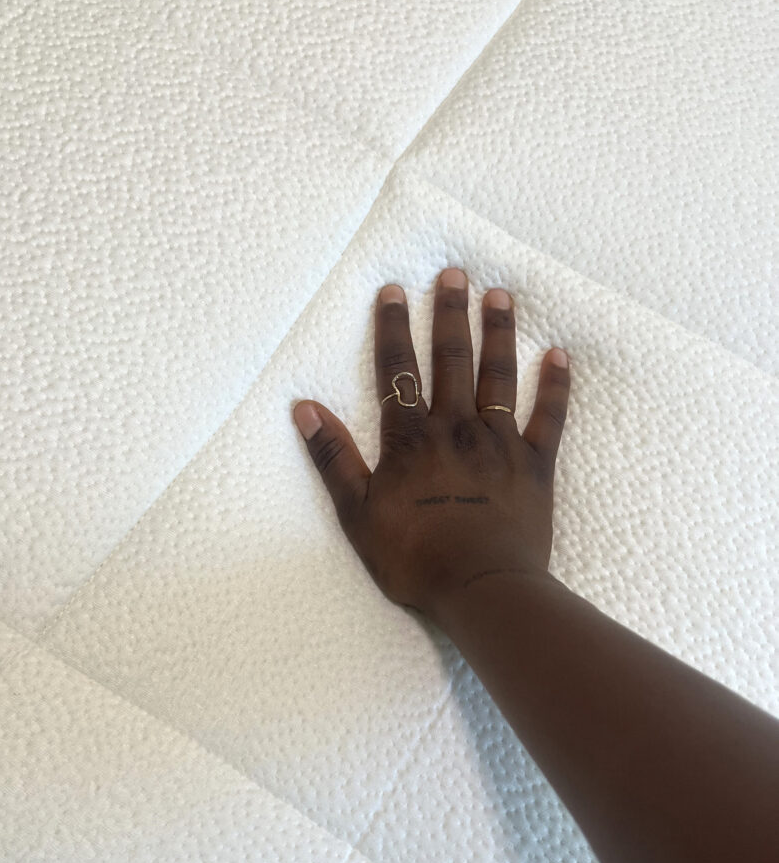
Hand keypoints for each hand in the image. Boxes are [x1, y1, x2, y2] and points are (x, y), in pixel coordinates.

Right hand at [293, 269, 570, 624]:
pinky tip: (558, 353)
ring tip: (500, 295)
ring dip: (499, 332)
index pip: (398, 371)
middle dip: (450, 313)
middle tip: (455, 273)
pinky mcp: (536, 465)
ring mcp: (500, 444)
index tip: (394, 290)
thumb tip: (304, 408)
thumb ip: (333, 458)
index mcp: (410, 439)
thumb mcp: (357, 514)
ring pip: (499, 376)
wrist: (481, 588)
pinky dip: (555, 384)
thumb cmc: (414, 558)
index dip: (393, 328)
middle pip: (452, 359)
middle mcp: (456, 428)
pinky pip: (549, 417)